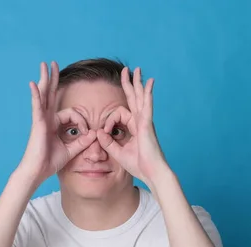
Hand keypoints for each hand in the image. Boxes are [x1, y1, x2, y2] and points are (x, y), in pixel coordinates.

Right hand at [18, 61, 96, 182]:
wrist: (37, 171)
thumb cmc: (49, 163)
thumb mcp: (71, 150)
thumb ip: (82, 142)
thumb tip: (94, 134)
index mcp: (53, 124)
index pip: (72, 114)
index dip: (82, 122)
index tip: (87, 134)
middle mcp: (46, 119)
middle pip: (50, 94)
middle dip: (53, 79)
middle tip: (52, 63)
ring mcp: (41, 119)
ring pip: (43, 95)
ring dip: (45, 79)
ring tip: (44, 64)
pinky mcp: (37, 124)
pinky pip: (37, 106)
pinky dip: (36, 95)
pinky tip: (33, 84)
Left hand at [96, 67, 167, 185]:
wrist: (152, 173)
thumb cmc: (139, 165)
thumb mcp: (118, 153)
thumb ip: (108, 142)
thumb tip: (98, 133)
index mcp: (134, 127)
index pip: (119, 114)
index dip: (108, 120)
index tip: (104, 132)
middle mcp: (140, 122)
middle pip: (134, 98)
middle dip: (130, 84)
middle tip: (127, 70)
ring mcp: (145, 122)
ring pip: (141, 98)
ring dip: (138, 83)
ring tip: (137, 70)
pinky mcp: (147, 125)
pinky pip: (147, 106)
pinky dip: (148, 94)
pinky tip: (148, 84)